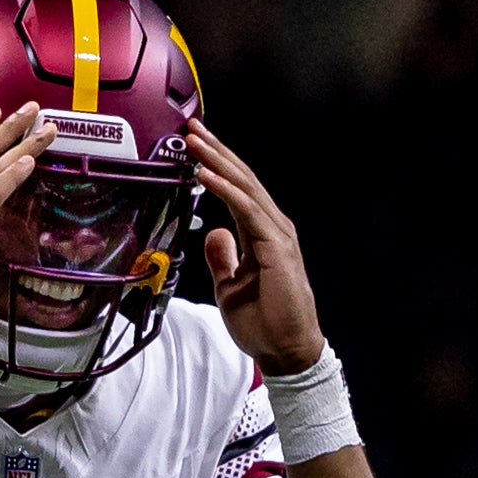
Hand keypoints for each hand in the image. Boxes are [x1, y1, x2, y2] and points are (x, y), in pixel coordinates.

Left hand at [187, 119, 324, 374]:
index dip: (216, 166)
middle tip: (191, 127)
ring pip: (245, 187)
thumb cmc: (263, 322)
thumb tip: (213, 233)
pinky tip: (204, 176)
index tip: (192, 147)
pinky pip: (247, 211)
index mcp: (261, 234)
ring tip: (193, 142)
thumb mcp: (231, 286)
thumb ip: (223, 258)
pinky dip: (225, 190)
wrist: (287, 350)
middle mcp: (272, 227)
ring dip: (217, 162)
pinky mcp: (276, 247)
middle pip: (242, 179)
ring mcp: (277, 235)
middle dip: (216, 152)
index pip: (237, 190)